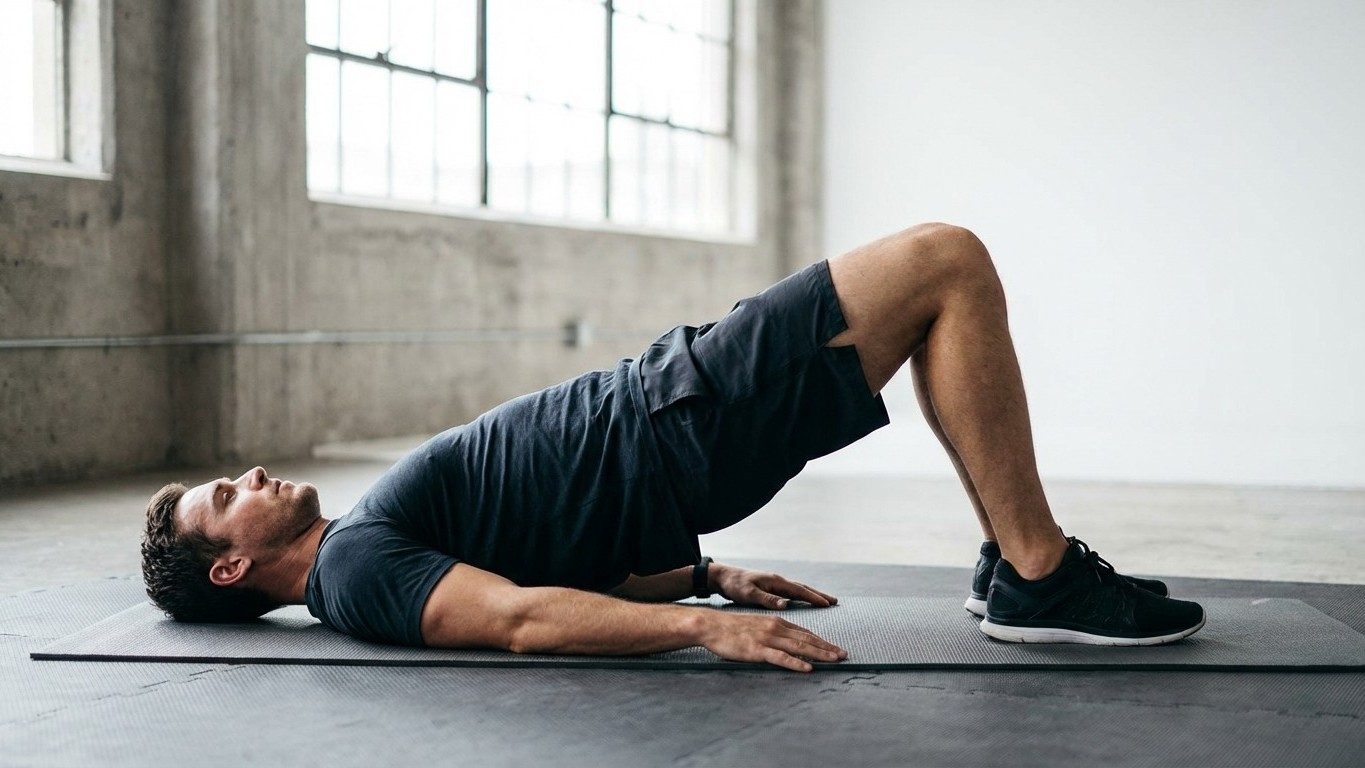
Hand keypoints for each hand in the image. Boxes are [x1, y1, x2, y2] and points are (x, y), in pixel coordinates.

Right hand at [695, 611, 847, 671]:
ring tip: (834, 660)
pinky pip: (780, 658)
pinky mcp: (757, 650)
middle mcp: (775, 628)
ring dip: (819, 654)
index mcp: (776, 622)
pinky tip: (807, 668)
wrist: (711, 625)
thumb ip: (773, 633)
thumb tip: (787, 643)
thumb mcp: (757, 626)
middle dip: (827, 647)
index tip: (836, 648)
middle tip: (844, 655)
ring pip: (799, 647)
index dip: (822, 641)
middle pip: (807, 639)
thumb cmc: (732, 628)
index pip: (805, 632)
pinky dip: (796, 663)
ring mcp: (767, 638)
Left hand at [712, 564, 839, 609]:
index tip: (827, 603)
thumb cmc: (735, 585)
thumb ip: (766, 599)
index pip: (799, 590)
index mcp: (775, 581)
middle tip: (834, 601)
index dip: (813, 598)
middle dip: (818, 595)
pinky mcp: (771, 588)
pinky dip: (802, 596)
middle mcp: (778, 581)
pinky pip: (792, 592)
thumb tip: (785, 604)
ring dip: (812, 595)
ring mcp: (775, 584)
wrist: (723, 577)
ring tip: (825, 601)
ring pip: (798, 590)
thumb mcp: (749, 594)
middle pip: (803, 588)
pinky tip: (805, 601)